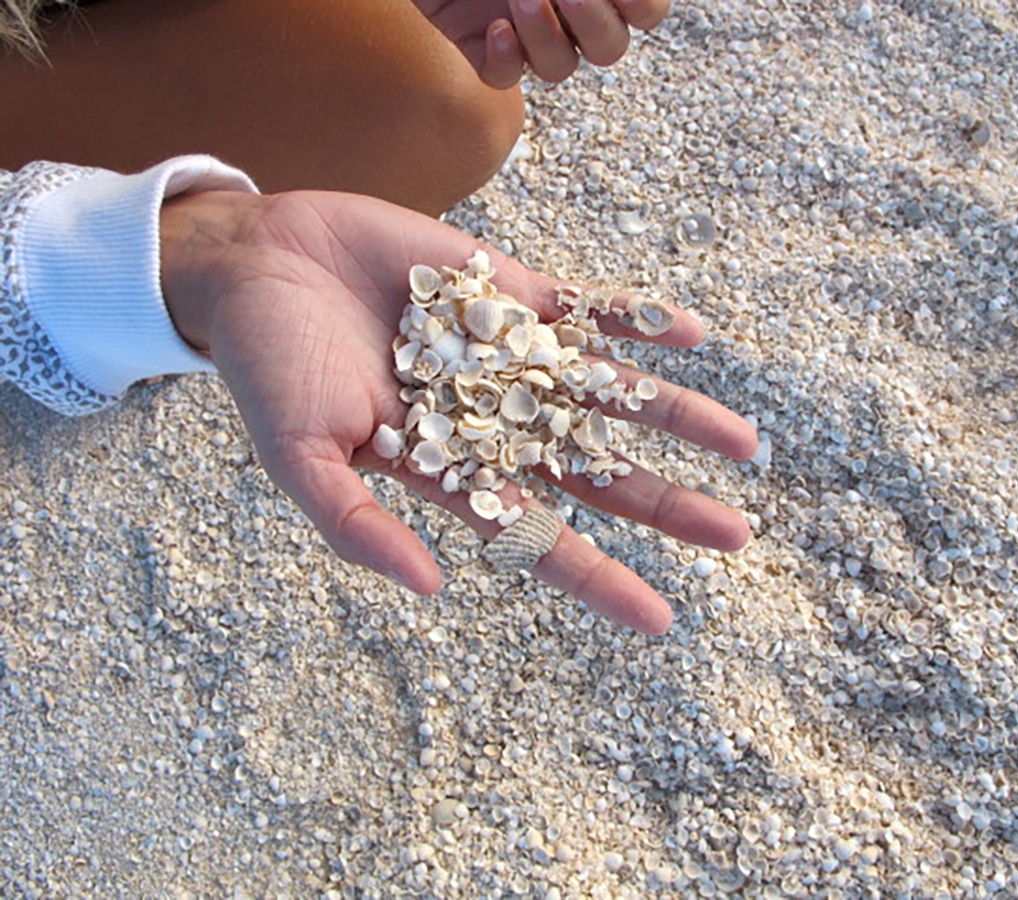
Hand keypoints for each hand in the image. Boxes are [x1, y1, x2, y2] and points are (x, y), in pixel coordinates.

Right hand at [160, 189, 756, 633]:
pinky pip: (585, 308)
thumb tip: (432, 589)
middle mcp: (493, 420)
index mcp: (449, 469)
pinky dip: (635, 319)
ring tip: (745, 444)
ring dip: (674, 415)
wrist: (260, 262)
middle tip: (735, 536)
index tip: (659, 620)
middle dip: (664, 504)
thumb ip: (356, 525)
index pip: (537, 537)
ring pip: (608, 394)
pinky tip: (690, 332)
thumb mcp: (298, 458)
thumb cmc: (267, 368)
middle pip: (596, 473)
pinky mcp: (507, 292)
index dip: (597, 580)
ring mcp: (507, 356)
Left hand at [412, 0, 670, 87]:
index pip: (647, 9)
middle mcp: (565, 5)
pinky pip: (504, 76)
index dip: (644, 3)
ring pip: (560, 66)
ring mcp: (522, 26)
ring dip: (548, 37)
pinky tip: (493, 29)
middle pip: (610, 46)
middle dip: (597, 21)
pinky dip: (505, 60)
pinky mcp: (478, 42)